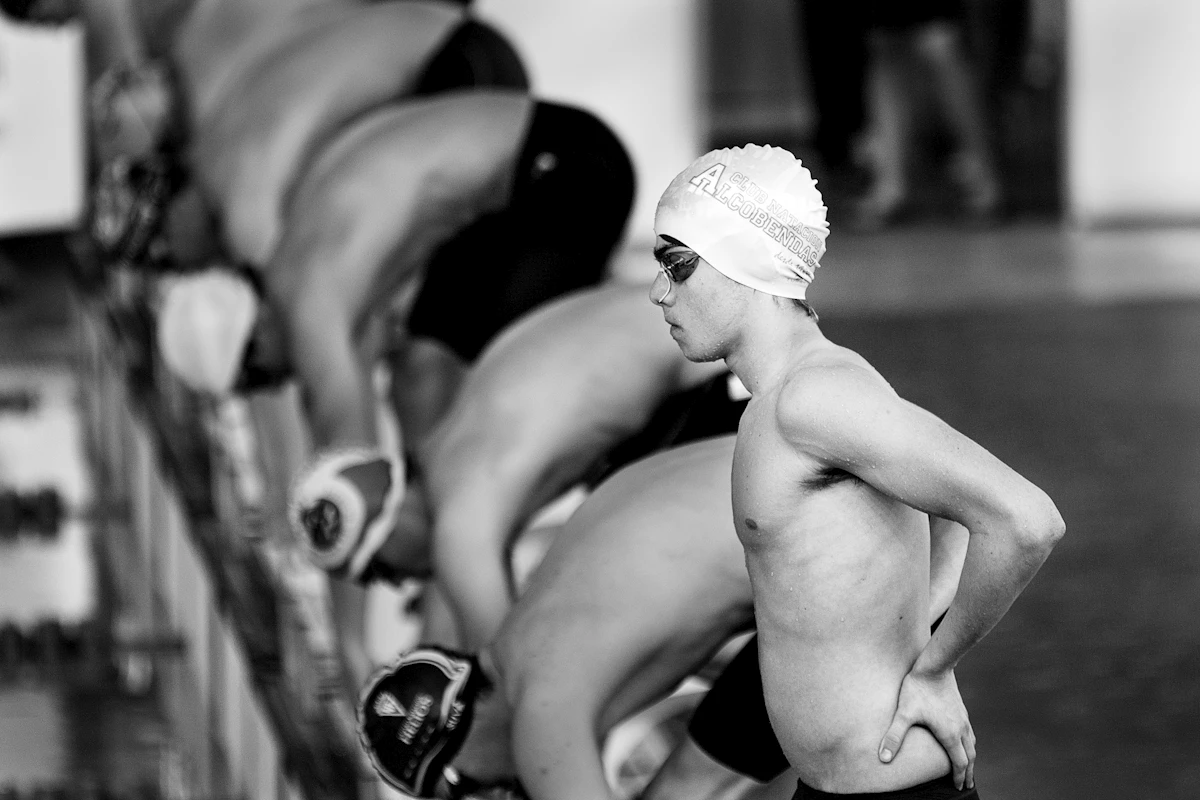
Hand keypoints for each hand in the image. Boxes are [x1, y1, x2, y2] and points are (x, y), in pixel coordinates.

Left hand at [878, 668, 974, 790]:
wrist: (934, 665)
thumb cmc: (917, 689)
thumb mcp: (904, 714)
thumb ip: (894, 736)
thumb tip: (882, 758)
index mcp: (950, 734)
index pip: (959, 762)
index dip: (959, 776)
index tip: (957, 787)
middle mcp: (961, 728)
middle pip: (970, 756)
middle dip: (968, 772)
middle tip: (966, 784)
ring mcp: (963, 718)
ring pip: (972, 743)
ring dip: (970, 758)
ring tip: (967, 766)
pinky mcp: (961, 708)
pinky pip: (969, 732)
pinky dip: (969, 744)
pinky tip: (962, 740)